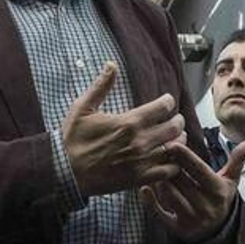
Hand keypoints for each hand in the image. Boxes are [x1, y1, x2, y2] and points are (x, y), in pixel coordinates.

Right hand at [61, 63, 185, 197]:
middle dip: (177, 120)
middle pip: (174, 127)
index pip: (163, 107)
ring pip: (175, 148)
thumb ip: (101, 86)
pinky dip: (174, 164)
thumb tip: (111, 64)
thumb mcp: (83, 108)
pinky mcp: (140, 179)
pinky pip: (168, 171)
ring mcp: (141, 162)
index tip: (166, 101)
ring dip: (179, 140)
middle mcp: (140, 141)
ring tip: (176, 137)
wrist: (65, 172)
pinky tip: (170, 158)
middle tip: (175, 119)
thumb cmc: (73, 140)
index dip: (168, 101)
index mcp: (129, 122)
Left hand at [140, 138, 244, 242]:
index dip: (185, 157)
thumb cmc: (221, 198)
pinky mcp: (178, 230)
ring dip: (159, 180)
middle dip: (168, 165)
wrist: (219, 232)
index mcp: (218, 191)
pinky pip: (160, 214)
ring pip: (168, 194)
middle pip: (180, 180)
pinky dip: (150, 202)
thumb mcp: (231, 180)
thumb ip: (238, 160)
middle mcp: (205, 206)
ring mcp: (191, 219)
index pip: (199, 170)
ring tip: (154, 169)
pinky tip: (144, 189)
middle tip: (156, 152)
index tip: (172, 143)